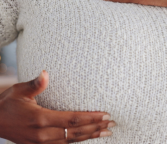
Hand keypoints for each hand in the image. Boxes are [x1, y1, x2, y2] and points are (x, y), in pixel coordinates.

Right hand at [0, 71, 115, 142]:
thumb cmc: (8, 103)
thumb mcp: (19, 90)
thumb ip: (35, 84)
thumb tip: (45, 73)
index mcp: (41, 119)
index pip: (72, 120)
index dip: (90, 118)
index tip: (105, 114)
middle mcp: (43, 135)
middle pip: (76, 133)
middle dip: (96, 128)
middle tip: (112, 123)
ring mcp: (42, 143)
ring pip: (72, 142)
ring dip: (90, 136)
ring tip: (107, 132)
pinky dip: (79, 142)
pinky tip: (88, 138)